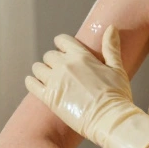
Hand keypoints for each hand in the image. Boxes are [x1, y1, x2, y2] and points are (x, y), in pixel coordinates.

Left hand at [26, 25, 148, 147]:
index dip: (61, 44)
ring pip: (37, 68)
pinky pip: (31, 84)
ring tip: (47, 79)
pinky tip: (35, 84)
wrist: (110, 119)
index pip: (62, 40)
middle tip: (59, 71)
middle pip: (49, 55)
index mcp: (81, 56)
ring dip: (41, 71)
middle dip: (53, 61)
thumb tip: (111, 28)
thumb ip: (111, 47)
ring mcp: (55, 81)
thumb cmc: (117, 95)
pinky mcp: (48, 97)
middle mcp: (65, 65)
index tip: (62, 50)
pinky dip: (31, 82)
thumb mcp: (117, 68)